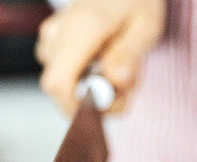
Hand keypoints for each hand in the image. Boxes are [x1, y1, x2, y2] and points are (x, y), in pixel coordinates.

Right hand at [36, 0, 165, 114]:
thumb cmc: (135, 1)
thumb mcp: (146, 26)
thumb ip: (129, 55)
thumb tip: (114, 81)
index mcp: (82, 27)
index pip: (59, 83)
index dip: (75, 109)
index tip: (102, 114)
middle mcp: (58, 32)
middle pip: (58, 89)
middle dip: (91, 101)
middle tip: (126, 92)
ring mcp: (51, 37)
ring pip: (64, 83)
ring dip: (94, 89)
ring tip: (124, 73)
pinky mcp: (51, 42)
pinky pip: (64, 73)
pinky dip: (87, 77)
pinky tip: (107, 63)